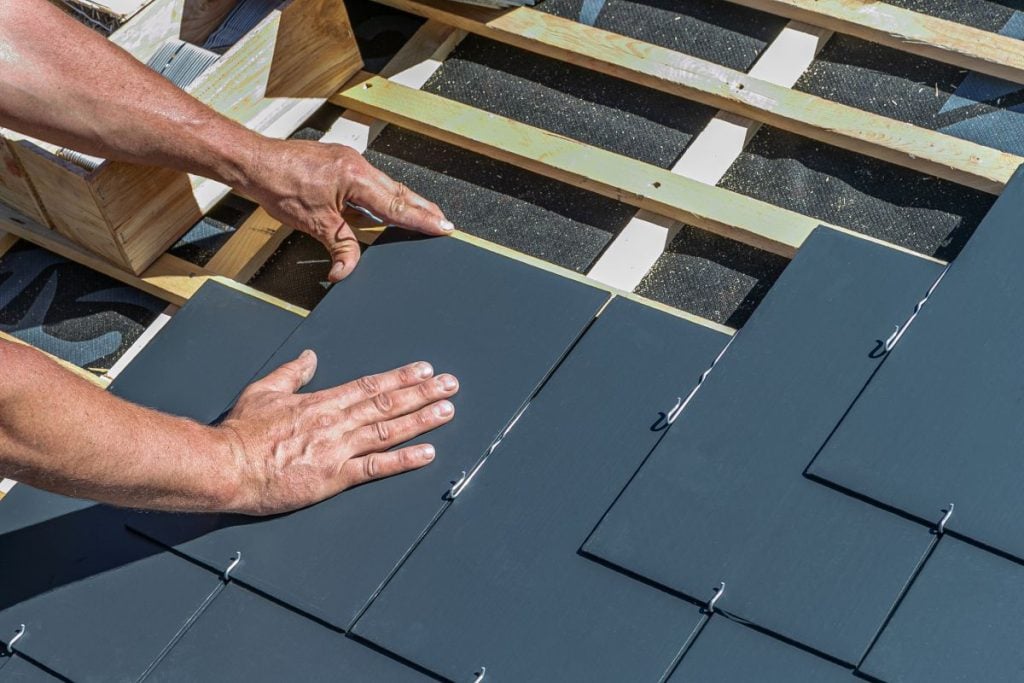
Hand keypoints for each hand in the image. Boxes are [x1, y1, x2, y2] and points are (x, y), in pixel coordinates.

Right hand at [217, 350, 457, 515]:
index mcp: (321, 402)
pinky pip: (376, 468)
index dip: (401, 377)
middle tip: (450, 385)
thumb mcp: (264, 391)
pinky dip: (404, 460)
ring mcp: (338, 450)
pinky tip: (427, 453)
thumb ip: (292, 374)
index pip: (370, 386)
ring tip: (447, 411)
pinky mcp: (334, 478)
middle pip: (388, 404)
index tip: (423, 369)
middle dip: (423, 393)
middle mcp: (336, 422)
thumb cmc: (241, 433)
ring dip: (422, 420)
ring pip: (389, 430)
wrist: (226, 466)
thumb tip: (309, 357)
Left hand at [242, 137, 453, 282]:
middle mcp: (357, 166)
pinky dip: (382, 198)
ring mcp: (349, 163)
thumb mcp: (315, 224)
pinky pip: (370, 183)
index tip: (444, 226)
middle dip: (422, 209)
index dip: (422, 219)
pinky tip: (385, 208)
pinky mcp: (340, 165)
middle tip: (443, 222)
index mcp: (356, 178)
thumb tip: (347, 272)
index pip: (396, 206)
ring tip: (423, 216)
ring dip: (404, 203)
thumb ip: (340, 248)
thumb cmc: (279, 185)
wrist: (255, 162)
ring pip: (385, 187)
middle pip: (399, 192)